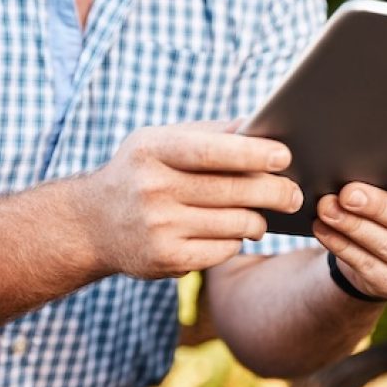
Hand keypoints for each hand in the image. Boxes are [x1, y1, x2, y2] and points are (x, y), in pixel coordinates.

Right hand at [84, 121, 302, 278]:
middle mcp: (152, 188)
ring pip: (237, 223)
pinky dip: (236, 241)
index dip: (252, 154)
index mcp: (152, 150)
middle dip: (275, 192)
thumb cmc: (143, 172)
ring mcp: (157, 227)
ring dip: (258, 220)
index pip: (211, 152)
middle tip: (295, 194)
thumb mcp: (161, 142)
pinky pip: (225, 249)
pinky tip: (233, 233)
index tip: (284, 157)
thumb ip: (211, 134)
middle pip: (234, 191)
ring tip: (261, 215)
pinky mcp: (165, 259)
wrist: (91, 224)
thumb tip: (264, 127)